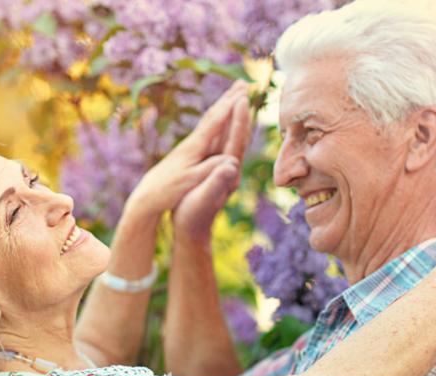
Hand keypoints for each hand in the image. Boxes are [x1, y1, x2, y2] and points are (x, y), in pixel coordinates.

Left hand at [125, 81, 249, 222]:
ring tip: (233, 93)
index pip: (215, 123)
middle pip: (212, 116)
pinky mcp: (186, 151)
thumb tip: (231, 161)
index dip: (230, 108)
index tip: (243, 94)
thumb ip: (210, 170)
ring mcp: (189, 145)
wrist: (148, 195)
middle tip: (242, 83)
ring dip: (222, 105)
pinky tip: (217, 117)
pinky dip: (215, 118)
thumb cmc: (169, 190)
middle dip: (228, 99)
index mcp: (194, 148)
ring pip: (208, 120)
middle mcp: (191, 142)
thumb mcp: (190, 182)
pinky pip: (205, 129)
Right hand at [172, 85, 250, 241]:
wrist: (192, 231)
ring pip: (231, 138)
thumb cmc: (193, 215)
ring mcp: (224, 169)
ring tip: (236, 98)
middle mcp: (230, 168)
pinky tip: (221, 124)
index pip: (236, 139)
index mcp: (227, 171)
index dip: (239, 117)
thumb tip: (231, 164)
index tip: (242, 95)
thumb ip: (216, 181)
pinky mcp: (217, 171)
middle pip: (238, 134)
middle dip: (241, 110)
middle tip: (244, 85)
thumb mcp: (203, 198)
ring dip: (234, 117)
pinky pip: (222, 145)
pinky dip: (224, 130)